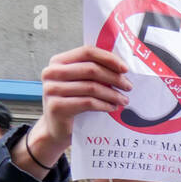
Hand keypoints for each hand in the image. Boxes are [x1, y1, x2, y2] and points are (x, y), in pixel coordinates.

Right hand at [17, 46, 131, 177]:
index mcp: (58, 62)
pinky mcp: (57, 106)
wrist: (56, 129)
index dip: (108, 58)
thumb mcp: (79, 83)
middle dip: (114, 78)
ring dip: (112, 94)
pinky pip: (88, 103)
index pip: (87, 52)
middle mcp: (52, 72)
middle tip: (128, 86)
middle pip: (91, 69)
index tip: (125, 68)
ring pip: (91, 87)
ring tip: (123, 100)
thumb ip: (92, 73)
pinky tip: (112, 107)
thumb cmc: (71, 104)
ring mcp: (52, 89)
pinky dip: (104, 105)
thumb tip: (121, 68)